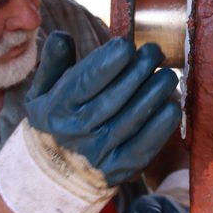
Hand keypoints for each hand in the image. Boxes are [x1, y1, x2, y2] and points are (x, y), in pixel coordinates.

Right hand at [24, 32, 181, 185]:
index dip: (109, 62)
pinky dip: (162, 125)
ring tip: (167, 75)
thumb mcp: (40, 93)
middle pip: (114, 97)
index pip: (86, 82)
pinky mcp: (119, 168)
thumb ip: (51, 64)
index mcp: (56, 109)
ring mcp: (99, 153)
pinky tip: (171, 106)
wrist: (53, 175)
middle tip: (155, 52)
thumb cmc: (53, 122)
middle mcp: (76, 133)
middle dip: (138, 71)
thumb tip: (61, 37)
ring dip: (155, 93)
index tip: (127, 44)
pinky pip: (145, 145)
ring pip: (133, 118)